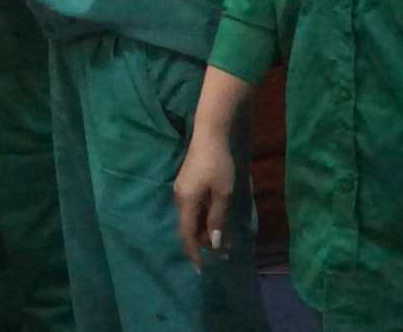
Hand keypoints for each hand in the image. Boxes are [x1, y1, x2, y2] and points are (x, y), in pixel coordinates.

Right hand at [172, 133, 235, 271]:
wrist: (209, 134)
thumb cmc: (219, 163)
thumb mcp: (223, 193)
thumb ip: (217, 218)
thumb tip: (214, 242)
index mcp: (186, 202)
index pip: (187, 235)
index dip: (194, 253)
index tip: (201, 269)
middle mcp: (179, 198)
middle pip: (188, 228)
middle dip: (202, 243)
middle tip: (221, 254)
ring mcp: (181, 190)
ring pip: (190, 218)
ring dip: (203, 231)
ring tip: (221, 241)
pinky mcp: (186, 184)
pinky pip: (192, 209)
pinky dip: (202, 219)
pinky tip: (213, 221)